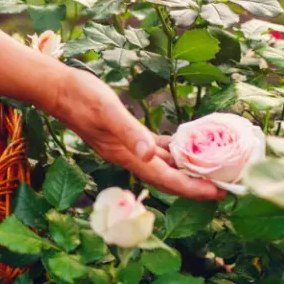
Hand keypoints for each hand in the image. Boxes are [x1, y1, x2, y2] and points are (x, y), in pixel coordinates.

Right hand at [49, 67, 225, 199]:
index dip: (192, 188)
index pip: (166, 179)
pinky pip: (154, 149)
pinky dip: (170, 151)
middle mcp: (129, 155)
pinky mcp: (125, 135)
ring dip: (185, 170)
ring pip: (162, 165)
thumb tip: (149, 152)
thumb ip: (128, 132)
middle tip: (225, 187)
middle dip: (195, 185)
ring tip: (211, 172)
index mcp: (127, 154)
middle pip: (168, 178)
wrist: (59, 90)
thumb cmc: (82, 98)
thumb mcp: (107, 111)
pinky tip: (183, 147)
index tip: (218, 193)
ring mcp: (126, 147)